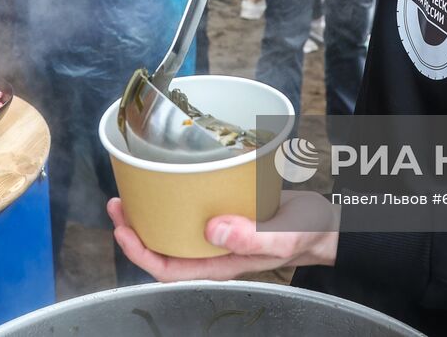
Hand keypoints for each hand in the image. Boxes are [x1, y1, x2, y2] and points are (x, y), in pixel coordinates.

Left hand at [108, 192, 337, 281]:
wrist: (328, 222)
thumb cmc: (309, 233)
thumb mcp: (283, 236)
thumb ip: (251, 237)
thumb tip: (212, 229)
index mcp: (221, 263)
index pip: (169, 268)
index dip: (140, 253)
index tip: (123, 228)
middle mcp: (215, 250)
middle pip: (165, 246)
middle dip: (136, 228)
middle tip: (118, 201)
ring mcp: (221, 232)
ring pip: (176, 226)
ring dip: (153, 211)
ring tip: (134, 189)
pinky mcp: (228, 211)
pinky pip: (194, 208)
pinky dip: (177, 195)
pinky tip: (173, 177)